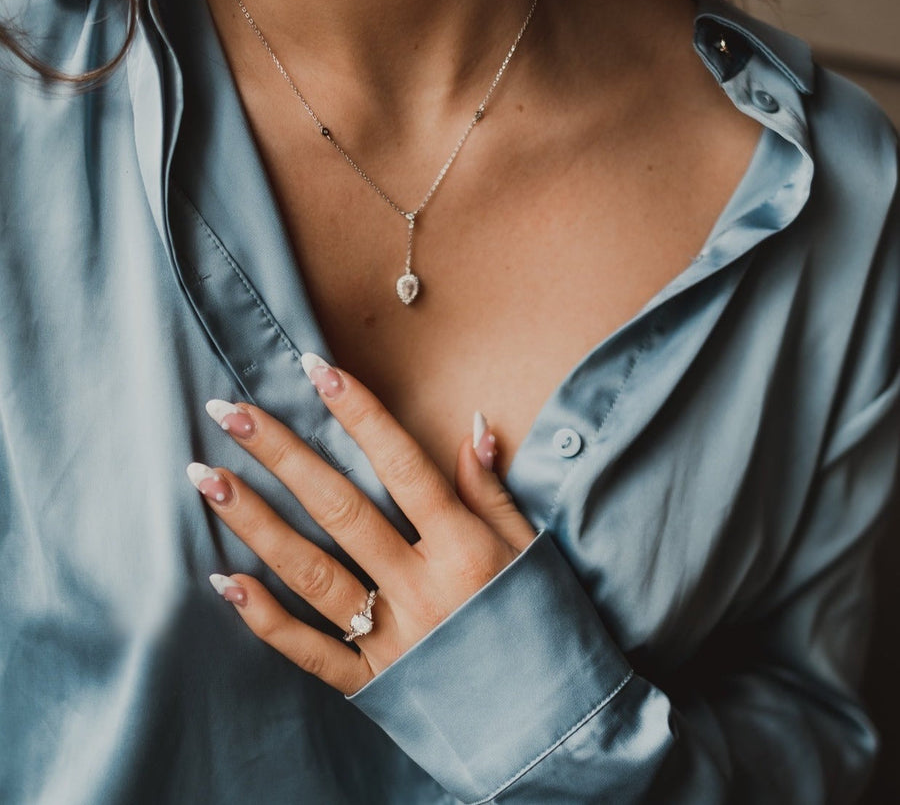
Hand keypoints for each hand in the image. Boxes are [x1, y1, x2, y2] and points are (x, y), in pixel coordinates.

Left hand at [188, 353, 535, 694]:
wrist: (555, 724)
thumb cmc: (544, 623)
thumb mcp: (529, 549)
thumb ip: (491, 491)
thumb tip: (473, 426)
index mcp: (464, 548)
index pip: (402, 465)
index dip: (359, 413)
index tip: (317, 370)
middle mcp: (422, 588)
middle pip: (341, 509)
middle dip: (283, 456)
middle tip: (231, 412)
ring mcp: (393, 639)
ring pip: (311, 572)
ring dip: (255, 524)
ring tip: (208, 478)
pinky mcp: (373, 683)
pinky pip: (310, 651)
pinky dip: (266, 619)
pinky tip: (225, 582)